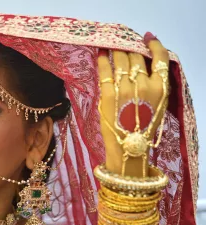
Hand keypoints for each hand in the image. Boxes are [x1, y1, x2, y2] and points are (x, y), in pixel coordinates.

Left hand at [97, 33, 169, 176]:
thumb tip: (146, 64)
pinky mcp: (108, 93)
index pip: (160, 58)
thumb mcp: (158, 104)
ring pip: (121, 60)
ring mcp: (125, 88)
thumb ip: (155, 85)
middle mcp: (144, 85)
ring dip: (115, 50)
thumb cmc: (143, 127)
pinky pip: (105, 70)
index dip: (154, 45)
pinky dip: (103, 59)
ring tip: (110, 45)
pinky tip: (101, 54)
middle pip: (137, 57)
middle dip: (129, 47)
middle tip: (122, 43)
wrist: (128, 148)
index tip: (146, 38)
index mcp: (161, 88)